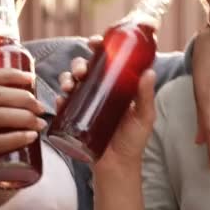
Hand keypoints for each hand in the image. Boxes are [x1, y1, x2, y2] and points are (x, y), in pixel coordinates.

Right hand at [57, 51, 156, 168]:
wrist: (117, 167)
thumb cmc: (133, 141)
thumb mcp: (144, 117)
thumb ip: (146, 96)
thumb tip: (150, 71)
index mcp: (115, 86)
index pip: (105, 61)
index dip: (98, 48)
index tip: (95, 42)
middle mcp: (98, 92)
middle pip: (84, 69)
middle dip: (78, 64)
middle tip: (81, 71)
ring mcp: (84, 105)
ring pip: (70, 82)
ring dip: (66, 78)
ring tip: (71, 85)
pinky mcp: (73, 119)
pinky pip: (62, 104)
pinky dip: (59, 99)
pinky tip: (61, 99)